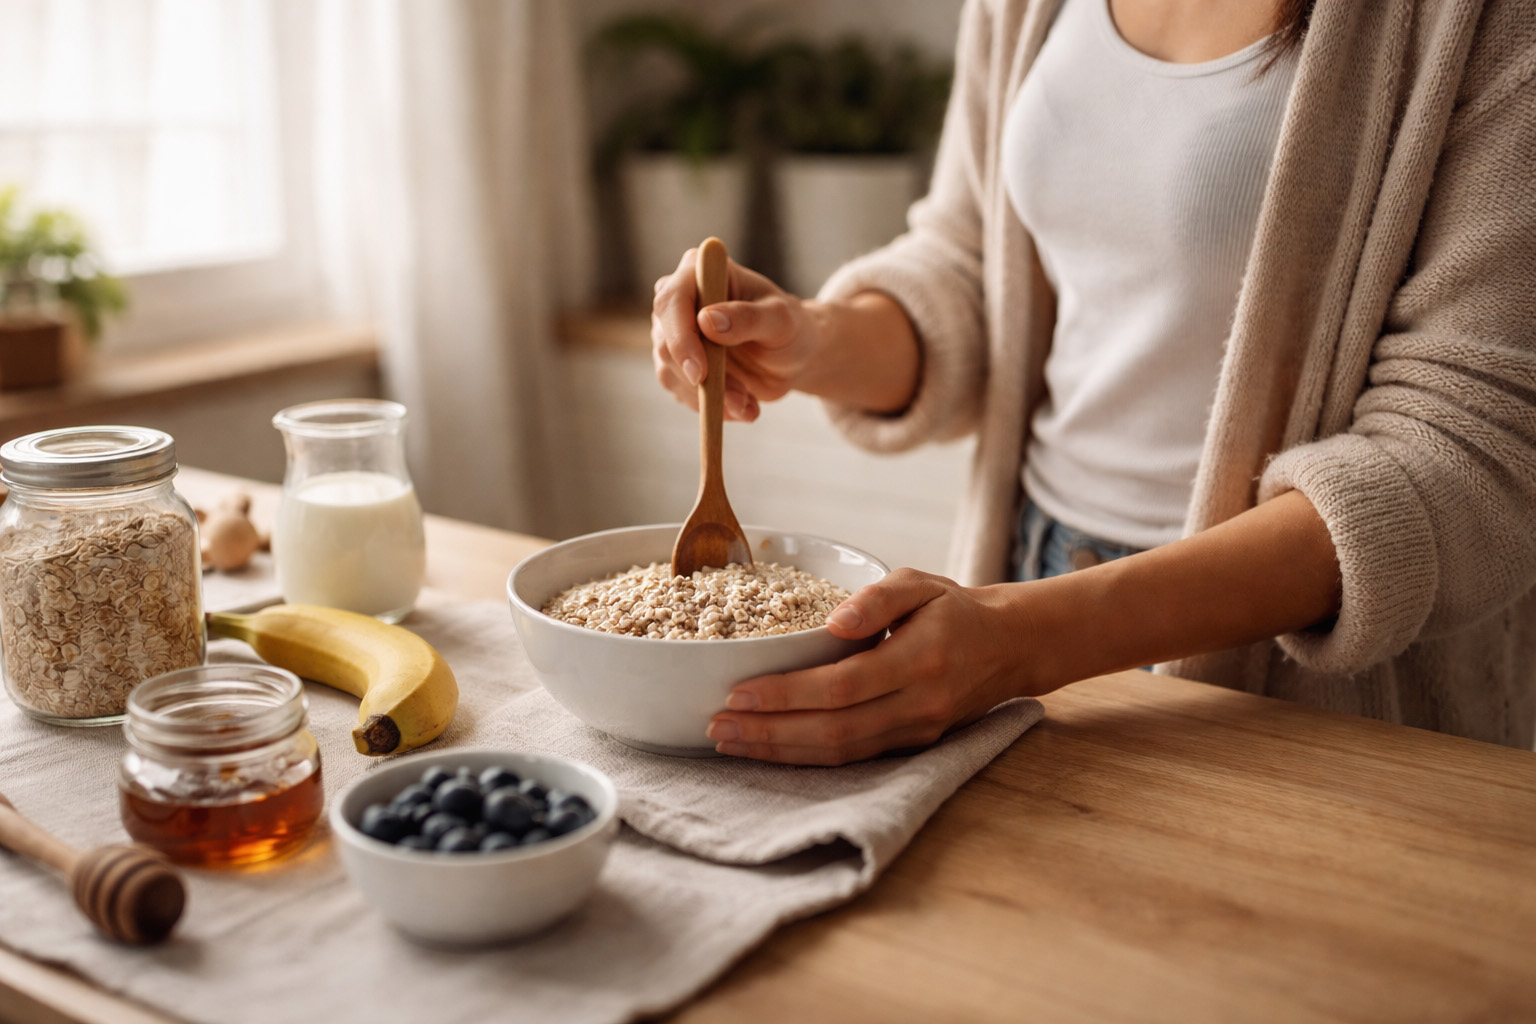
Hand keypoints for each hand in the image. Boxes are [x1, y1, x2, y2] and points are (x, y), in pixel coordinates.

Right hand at [651, 247, 822, 422]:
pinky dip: (711, 406)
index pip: (672, 301)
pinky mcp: (678, 364)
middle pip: (664, 342)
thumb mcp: (781, 320)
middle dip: (701, 379)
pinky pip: (681, 391)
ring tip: (747, 404)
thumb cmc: (790, 328)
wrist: (792, 357)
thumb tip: (707, 319)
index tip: (701, 373)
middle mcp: (680, 299)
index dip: (680, 338)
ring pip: (670, 372)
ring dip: (709, 398)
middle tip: (739, 400)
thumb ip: (749, 318)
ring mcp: (674, 333)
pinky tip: (742, 406)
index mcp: (702, 272)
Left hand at [706, 569, 1038, 764]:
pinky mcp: (910, 747)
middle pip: (833, 731)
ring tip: (729, 742)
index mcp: (919, 659)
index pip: (842, 686)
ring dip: (779, 751)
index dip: (787, 695)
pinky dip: (804, 758)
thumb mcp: (922, 583)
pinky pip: (851, 759)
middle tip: (717, 725)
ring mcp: (916, 732)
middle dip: (769, 732)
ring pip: (839, 754)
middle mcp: (918, 704)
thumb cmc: (956, 609)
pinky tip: (769, 748)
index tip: (739, 692)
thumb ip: (878, 597)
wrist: (1009, 648)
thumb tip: (834, 622)